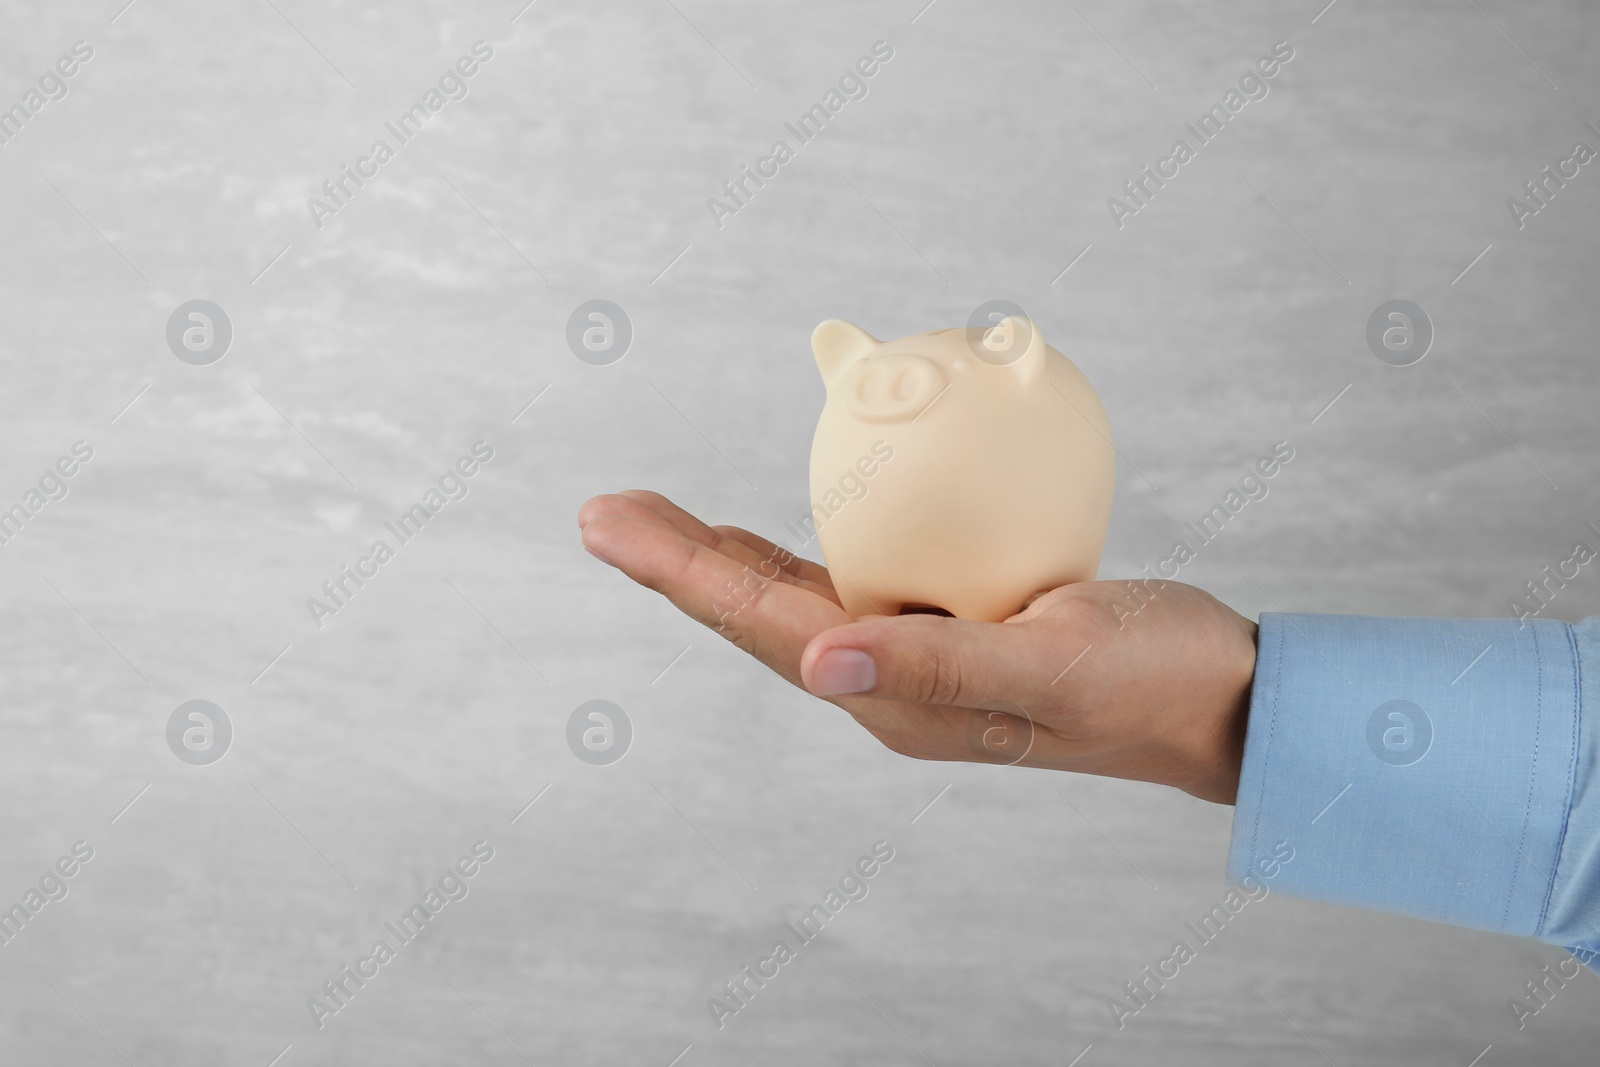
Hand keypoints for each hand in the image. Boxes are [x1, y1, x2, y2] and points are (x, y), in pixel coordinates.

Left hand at [578, 491, 1257, 803]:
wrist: (1216, 698)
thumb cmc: (1149, 679)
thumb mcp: (1052, 664)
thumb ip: (936, 666)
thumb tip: (815, 663)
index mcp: (897, 699)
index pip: (763, 625)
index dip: (679, 572)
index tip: (605, 522)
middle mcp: (889, 684)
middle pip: (755, 613)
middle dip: (676, 563)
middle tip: (604, 511)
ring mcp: (915, 660)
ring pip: (792, 600)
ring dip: (721, 557)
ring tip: (657, 519)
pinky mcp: (948, 631)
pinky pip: (853, 582)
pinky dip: (798, 549)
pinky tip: (771, 529)